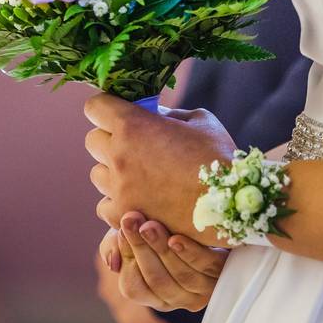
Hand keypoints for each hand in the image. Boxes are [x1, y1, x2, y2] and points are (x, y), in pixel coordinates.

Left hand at [85, 94, 235, 242]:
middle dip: (111, 138)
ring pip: (97, 173)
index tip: (119, 112)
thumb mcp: (199, 121)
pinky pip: (103, 204)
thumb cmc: (218, 157)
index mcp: (133, 125)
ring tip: (141, 175)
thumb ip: (169, 115)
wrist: (230, 206)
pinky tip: (139, 198)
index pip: (95, 106)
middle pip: (93, 140)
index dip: (107, 107)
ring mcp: (118, 188)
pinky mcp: (123, 215)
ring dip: (113, 171)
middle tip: (136, 144)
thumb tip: (153, 116)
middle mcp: (118, 155)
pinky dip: (117, 201)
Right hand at [100, 212, 227, 311]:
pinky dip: (189, 253)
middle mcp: (177, 298)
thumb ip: (114, 247)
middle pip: (157, 280)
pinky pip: (205, 266)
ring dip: (161, 249)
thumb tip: (113, 262)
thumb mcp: (131, 237)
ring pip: (181, 275)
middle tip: (131, 220)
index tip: (121, 230)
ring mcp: (201, 288)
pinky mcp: (221, 271)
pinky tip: (176, 238)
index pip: (134, 287)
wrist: (199, 225)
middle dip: (141, 248)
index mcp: (152, 295)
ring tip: (149, 225)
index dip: (128, 258)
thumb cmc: (158, 231)